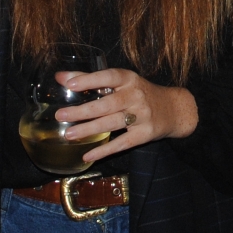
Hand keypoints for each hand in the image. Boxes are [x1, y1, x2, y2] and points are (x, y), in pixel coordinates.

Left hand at [51, 67, 196, 164]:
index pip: (108, 77)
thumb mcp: (121, 82)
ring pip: (111, 124)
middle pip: (106, 105)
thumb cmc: (140, 93)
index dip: (89, 80)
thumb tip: (60, 76)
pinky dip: (104, 150)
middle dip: (82, 111)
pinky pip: (121, 144)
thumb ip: (90, 79)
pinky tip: (88, 155)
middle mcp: (136, 96)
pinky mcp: (144, 134)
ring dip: (89, 130)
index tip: (69, 84)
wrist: (173, 109)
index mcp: (129, 79)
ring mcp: (142, 116)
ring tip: (69, 135)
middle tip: (61, 115)